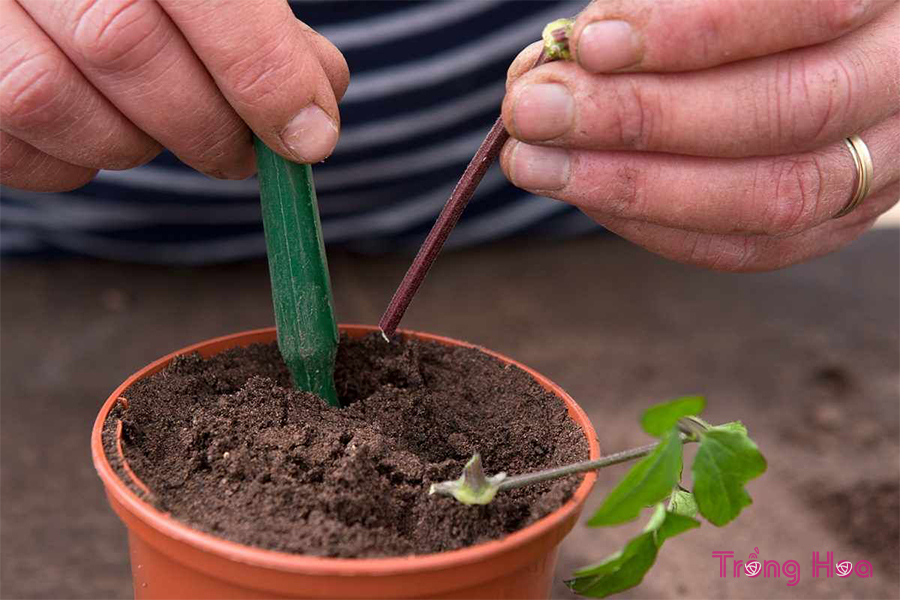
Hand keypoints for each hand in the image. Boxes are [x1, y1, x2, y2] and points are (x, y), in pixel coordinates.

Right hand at [0, 0, 347, 191]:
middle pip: (122, 44)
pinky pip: (12, 146)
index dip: (262, 71)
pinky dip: (72, 164)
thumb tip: (314, 109)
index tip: (309, 136)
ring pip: (51, 100)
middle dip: (206, 123)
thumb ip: (262, 28)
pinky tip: (102, 130)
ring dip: (131, 142)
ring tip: (158, 126)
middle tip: (243, 151)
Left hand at [501, 0, 898, 270]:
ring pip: (777, 196)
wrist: (818, 42)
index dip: (692, 32)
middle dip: (642, 119)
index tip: (590, 41)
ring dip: (637, 187)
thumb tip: (557, 64)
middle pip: (791, 113)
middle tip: (533, 111)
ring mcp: (886, 161)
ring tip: (538, 163)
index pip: (808, 7)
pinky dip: (662, 228)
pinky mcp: (841, 217)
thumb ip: (659, 7)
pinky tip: (588, 197)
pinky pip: (757, 247)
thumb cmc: (744, 8)